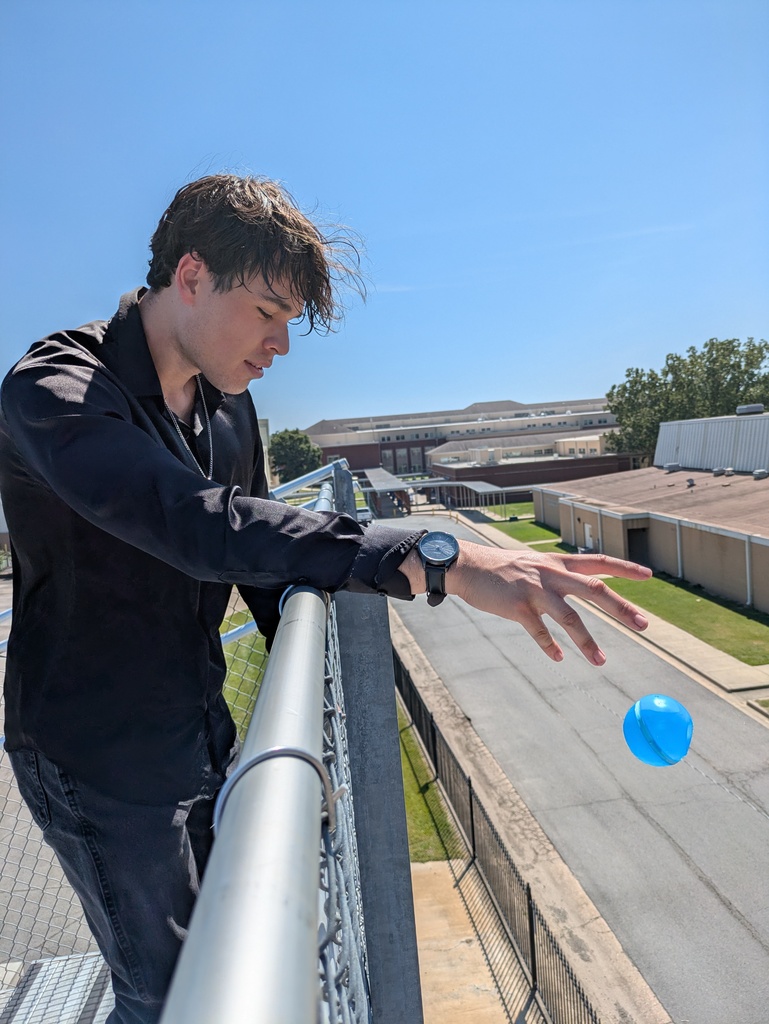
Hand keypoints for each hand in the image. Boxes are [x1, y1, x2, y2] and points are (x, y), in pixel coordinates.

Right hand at [400, 541, 650, 665]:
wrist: (466, 566)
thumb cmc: (501, 568)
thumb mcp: (533, 563)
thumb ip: (557, 574)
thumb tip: (581, 586)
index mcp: (557, 563)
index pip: (598, 562)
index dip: (624, 569)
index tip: (649, 575)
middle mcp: (550, 573)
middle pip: (595, 590)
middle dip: (621, 608)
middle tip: (644, 624)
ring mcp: (534, 590)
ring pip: (570, 618)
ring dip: (588, 642)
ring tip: (601, 662)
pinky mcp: (517, 607)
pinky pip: (539, 633)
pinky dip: (551, 647)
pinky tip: (559, 658)